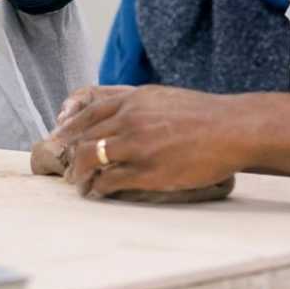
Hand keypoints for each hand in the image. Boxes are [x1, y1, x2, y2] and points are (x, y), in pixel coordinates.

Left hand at [53, 84, 247, 197]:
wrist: (231, 129)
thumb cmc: (202, 115)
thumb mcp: (163, 97)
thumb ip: (137, 102)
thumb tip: (117, 111)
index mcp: (133, 99)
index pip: (88, 112)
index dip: (69, 127)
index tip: (58, 138)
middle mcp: (129, 119)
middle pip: (85, 137)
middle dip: (70, 154)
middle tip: (67, 167)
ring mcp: (137, 145)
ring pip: (92, 159)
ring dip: (80, 174)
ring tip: (79, 183)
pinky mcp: (147, 171)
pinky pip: (110, 181)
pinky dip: (98, 187)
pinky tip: (97, 192)